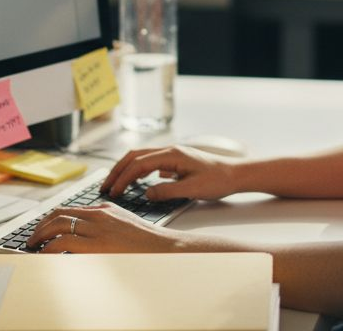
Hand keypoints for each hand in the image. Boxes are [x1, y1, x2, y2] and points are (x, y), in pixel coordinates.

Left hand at [26, 204, 184, 253]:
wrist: (163, 248)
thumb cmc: (147, 242)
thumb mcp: (125, 224)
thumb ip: (106, 223)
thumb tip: (87, 231)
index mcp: (105, 210)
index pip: (69, 209)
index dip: (50, 218)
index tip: (42, 228)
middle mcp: (98, 216)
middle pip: (59, 215)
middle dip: (40, 227)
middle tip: (32, 238)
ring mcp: (96, 229)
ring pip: (58, 227)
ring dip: (40, 237)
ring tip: (32, 246)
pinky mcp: (96, 244)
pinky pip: (64, 243)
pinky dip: (49, 248)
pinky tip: (44, 255)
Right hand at [101, 145, 241, 201]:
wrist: (236, 174)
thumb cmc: (218, 180)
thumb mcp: (191, 189)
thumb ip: (167, 191)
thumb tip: (146, 193)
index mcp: (172, 155)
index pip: (139, 164)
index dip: (123, 178)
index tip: (113, 192)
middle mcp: (170, 150)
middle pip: (135, 156)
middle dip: (118, 171)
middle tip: (105, 186)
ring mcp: (173, 154)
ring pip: (142, 157)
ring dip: (126, 169)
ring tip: (115, 183)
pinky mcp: (176, 161)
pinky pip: (151, 162)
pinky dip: (138, 169)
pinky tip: (138, 181)